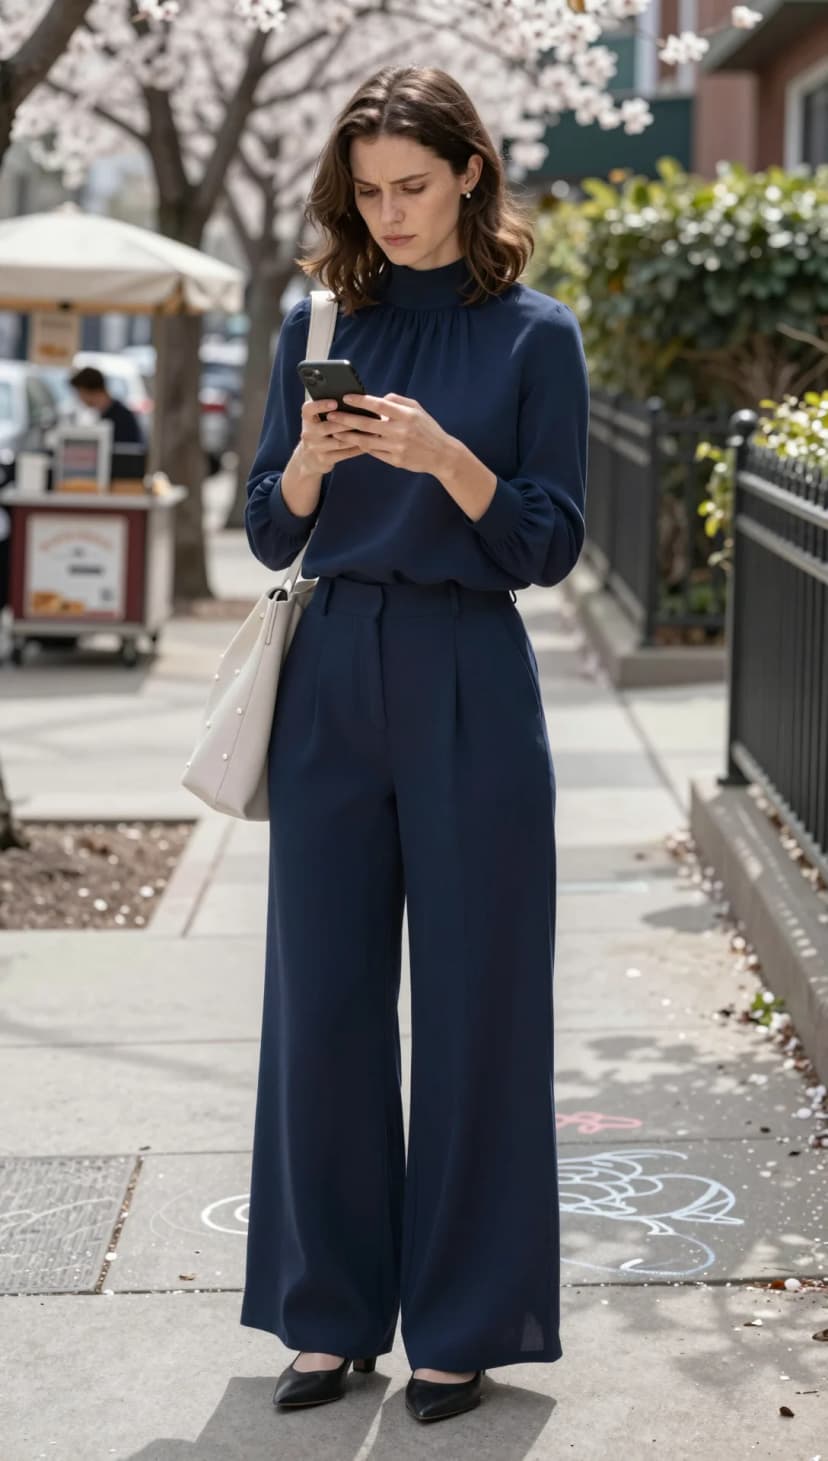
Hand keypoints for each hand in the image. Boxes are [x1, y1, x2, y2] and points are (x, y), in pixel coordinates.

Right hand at [296, 398, 366, 475]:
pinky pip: (344, 454)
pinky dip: (357, 448)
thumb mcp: (317, 420)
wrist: (308, 458)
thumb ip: (327, 409)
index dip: (321, 405)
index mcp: (307, 419)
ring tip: (371, 430)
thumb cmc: (319, 432)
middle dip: (346, 422)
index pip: (309, 409)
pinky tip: (369, 443)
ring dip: (356, 436)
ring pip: (339, 442)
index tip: (335, 402)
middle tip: (363, 417)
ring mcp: (316, 448)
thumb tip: (350, 398)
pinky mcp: (325, 460)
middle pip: (328, 427)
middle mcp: (308, 433)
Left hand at [328, 393, 455, 475]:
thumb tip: (378, 398)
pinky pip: (374, 452)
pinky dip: (362, 446)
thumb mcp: (417, 409)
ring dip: (348, 436)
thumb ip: (397, 401)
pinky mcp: (395, 460)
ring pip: (366, 441)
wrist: (441, 455)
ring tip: (335, 431)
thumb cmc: (427, 428)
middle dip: (346, 419)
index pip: (378, 405)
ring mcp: (397, 447)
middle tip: (331, 415)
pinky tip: (351, 442)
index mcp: (406, 415)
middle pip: (367, 424)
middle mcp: (401, 431)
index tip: (346, 398)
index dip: (360, 401)